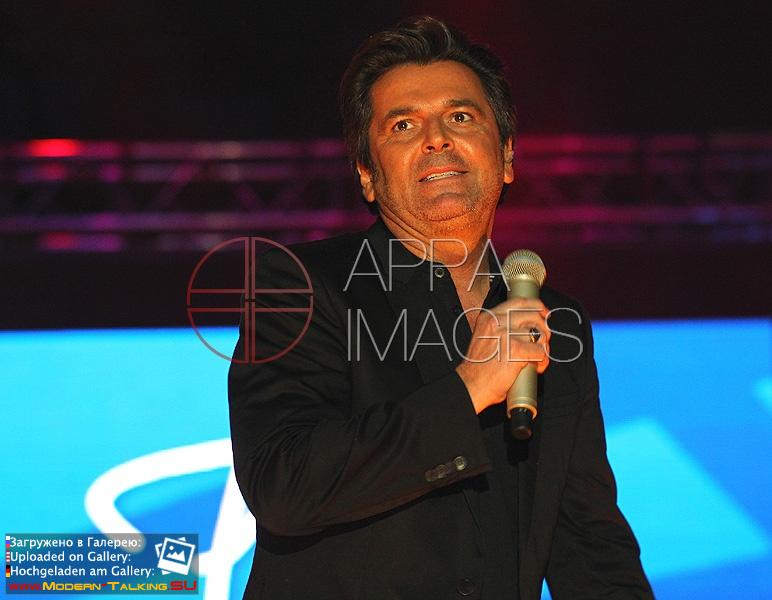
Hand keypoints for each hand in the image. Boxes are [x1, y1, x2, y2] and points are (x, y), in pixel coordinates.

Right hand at [456, 297, 550, 413]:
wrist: (470, 384)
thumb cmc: (477, 368)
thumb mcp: (484, 338)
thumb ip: (501, 329)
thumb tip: (526, 328)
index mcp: (489, 318)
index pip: (518, 302)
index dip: (536, 306)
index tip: (544, 312)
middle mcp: (497, 323)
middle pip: (533, 316)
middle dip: (544, 328)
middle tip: (543, 340)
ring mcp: (506, 335)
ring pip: (538, 335)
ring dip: (542, 348)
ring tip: (535, 359)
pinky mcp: (515, 350)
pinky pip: (540, 352)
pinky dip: (542, 362)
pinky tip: (535, 367)